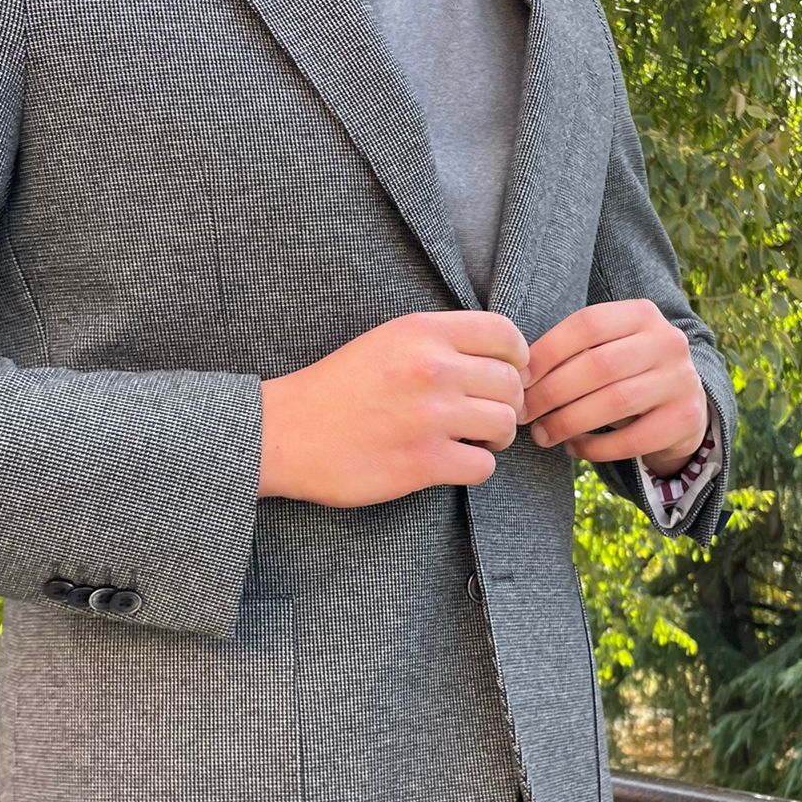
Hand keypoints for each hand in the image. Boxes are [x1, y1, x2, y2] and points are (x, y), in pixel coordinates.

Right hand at [259, 311, 529, 505]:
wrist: (284, 433)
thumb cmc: (336, 389)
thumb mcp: (386, 341)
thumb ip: (438, 343)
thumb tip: (499, 360)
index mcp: (422, 332)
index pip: (505, 334)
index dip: (517, 358)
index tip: (506, 375)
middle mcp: (431, 369)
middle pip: (511, 383)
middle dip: (506, 403)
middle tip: (485, 416)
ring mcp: (430, 416)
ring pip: (504, 424)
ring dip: (495, 438)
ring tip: (473, 440)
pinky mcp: (423, 462)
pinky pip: (483, 467)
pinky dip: (475, 469)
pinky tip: (452, 463)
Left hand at [519, 298, 707, 472]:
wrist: (683, 404)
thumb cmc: (626, 374)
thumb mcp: (607, 350)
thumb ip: (573, 352)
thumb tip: (517, 375)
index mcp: (641, 314)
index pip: (586, 325)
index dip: (547, 353)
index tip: (518, 379)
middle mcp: (667, 341)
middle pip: (598, 365)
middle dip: (551, 392)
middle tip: (523, 413)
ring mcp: (681, 380)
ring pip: (614, 402)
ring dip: (568, 422)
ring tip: (542, 434)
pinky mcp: (685, 419)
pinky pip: (632, 439)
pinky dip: (595, 448)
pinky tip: (574, 447)